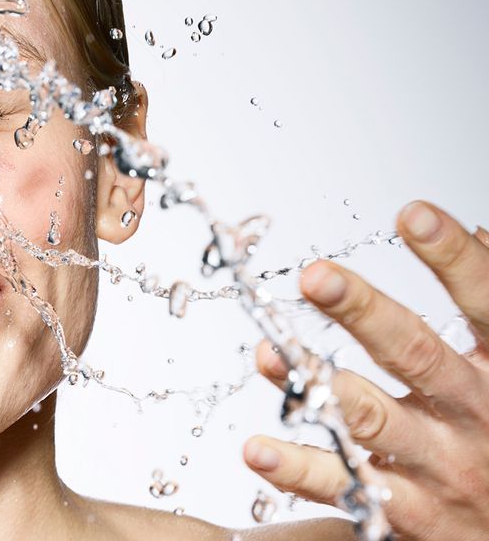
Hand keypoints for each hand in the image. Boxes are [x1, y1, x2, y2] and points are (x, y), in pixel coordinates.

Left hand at [242, 200, 488, 539]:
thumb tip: (474, 234)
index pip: (486, 302)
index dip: (453, 257)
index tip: (412, 213)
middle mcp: (476, 413)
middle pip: (417, 354)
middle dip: (365, 312)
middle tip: (316, 277)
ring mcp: (443, 465)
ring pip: (375, 421)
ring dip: (321, 385)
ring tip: (272, 355)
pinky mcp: (413, 514)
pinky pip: (348, 487)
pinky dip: (298, 470)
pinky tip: (258, 449)